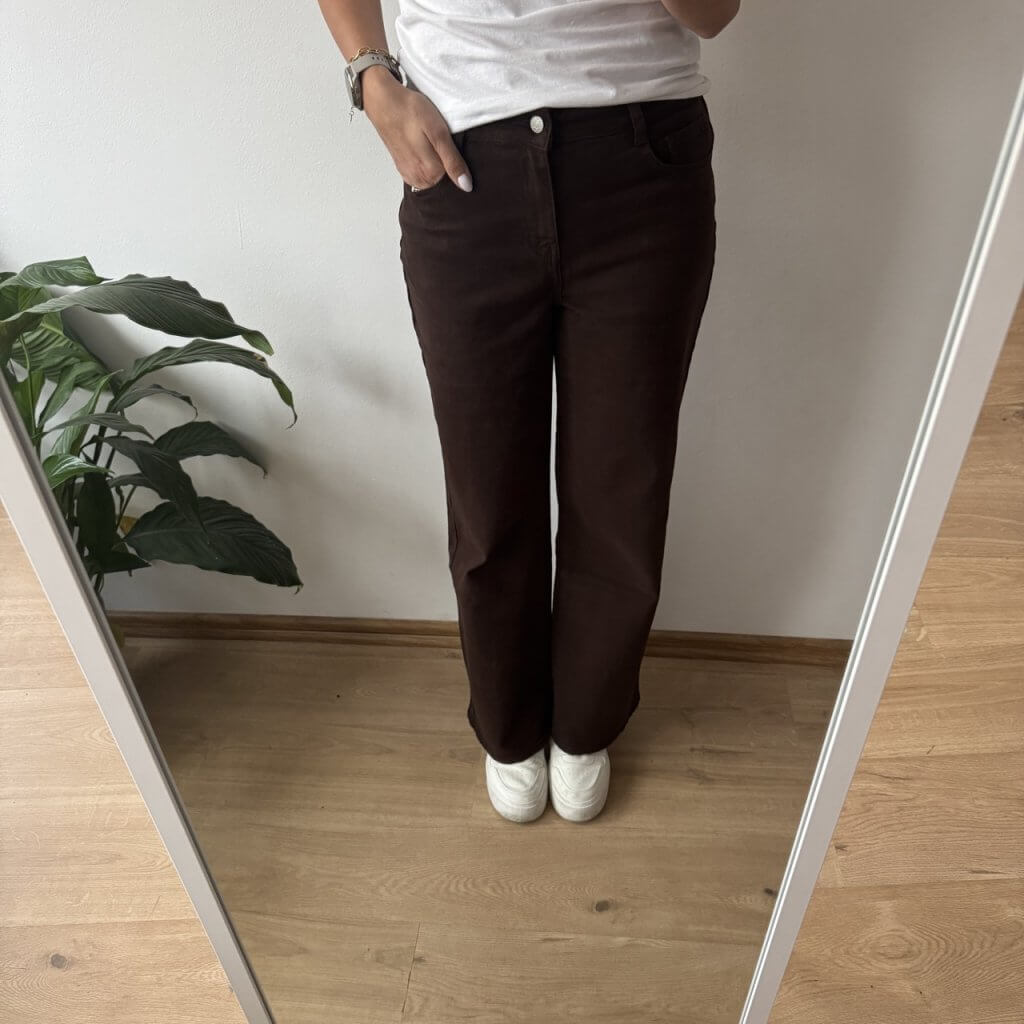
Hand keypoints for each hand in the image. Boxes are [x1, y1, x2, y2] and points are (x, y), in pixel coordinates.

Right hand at [362, 66, 472, 191]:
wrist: (383, 101)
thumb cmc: (410, 111)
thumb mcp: (439, 134)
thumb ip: (453, 162)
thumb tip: (466, 186)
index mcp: (430, 174)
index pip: (456, 179)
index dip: (459, 162)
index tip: (452, 146)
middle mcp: (419, 179)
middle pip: (444, 179)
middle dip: (447, 163)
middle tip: (440, 141)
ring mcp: (409, 174)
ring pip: (433, 176)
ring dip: (436, 161)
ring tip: (430, 142)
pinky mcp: (404, 167)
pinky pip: (422, 172)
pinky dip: (426, 161)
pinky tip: (423, 146)